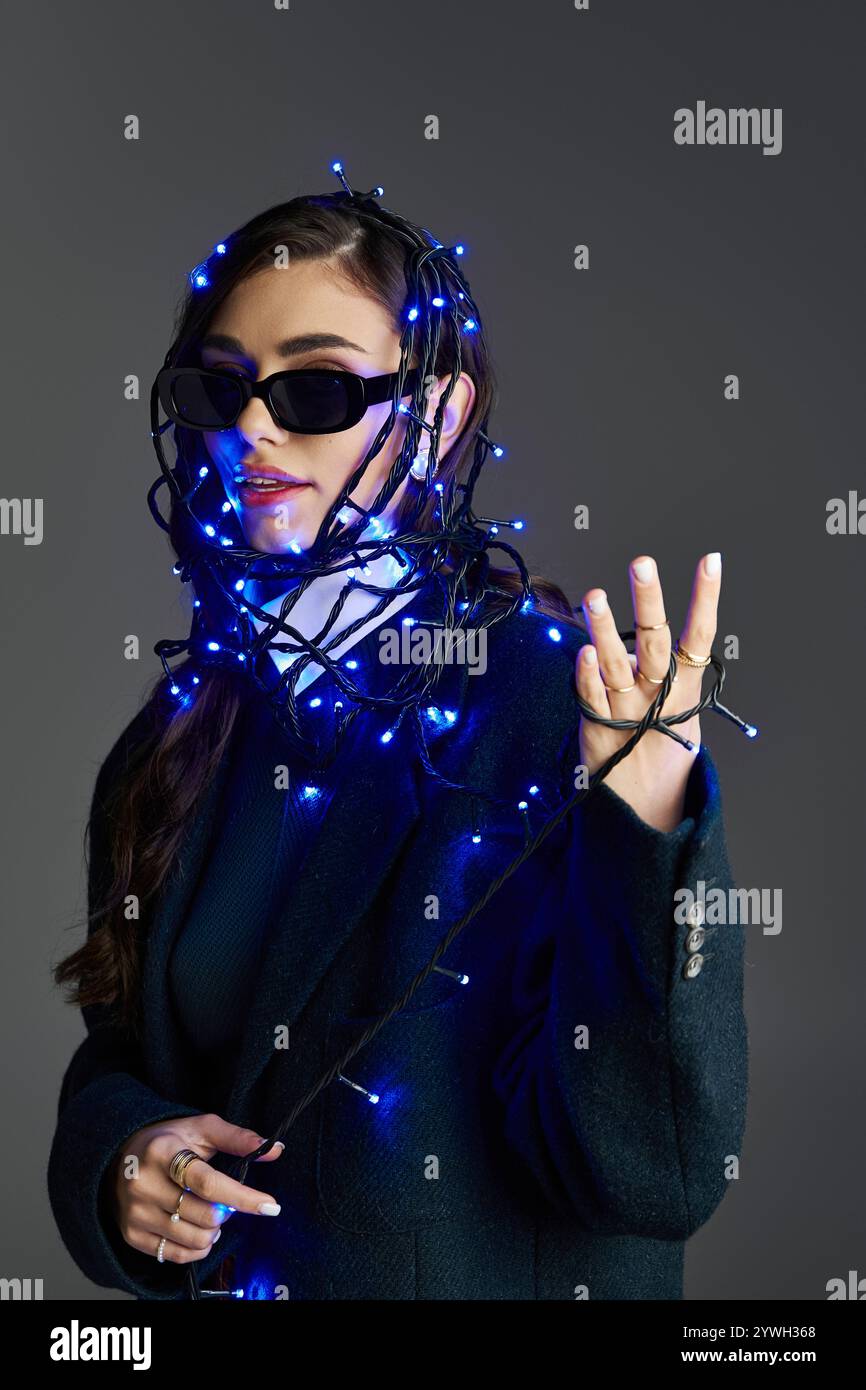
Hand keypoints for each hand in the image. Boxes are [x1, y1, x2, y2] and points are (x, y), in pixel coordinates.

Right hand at [107, 1112, 283, 1264]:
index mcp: (163, 1152)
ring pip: (195, 1240)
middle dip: (227, 1213)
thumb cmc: (170, 1141)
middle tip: (224, 1202)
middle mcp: (144, 1184)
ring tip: (210, 1214)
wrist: (120, 1157)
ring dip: (214, 1232)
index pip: (208, 1183)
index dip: (242, 1197)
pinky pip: (177, 1256)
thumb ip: (238, 1138)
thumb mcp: (202, 1129)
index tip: (270, 1205)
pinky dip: (197, 1248)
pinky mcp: (132, 1235)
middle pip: (205, 1216)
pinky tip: (197, 1228)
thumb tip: (276, 1148)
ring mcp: (136, 1213)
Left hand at [575, 553, 721, 832]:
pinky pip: (591, 699)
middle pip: (656, 642)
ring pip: (617, 665)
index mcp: (684, 690)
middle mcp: (658, 696)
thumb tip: (626, 640)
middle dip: (649, 601)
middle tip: (642, 564)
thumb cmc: (659, 749)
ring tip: (595, 597)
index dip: (706, 598)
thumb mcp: (675, 712)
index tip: (711, 561)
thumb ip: (655, 674)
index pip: (699, 636)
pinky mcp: (599, 728)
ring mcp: (628, 712)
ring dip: (605, 630)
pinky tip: (581, 652)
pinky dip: (586, 676)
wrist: (646, 810)